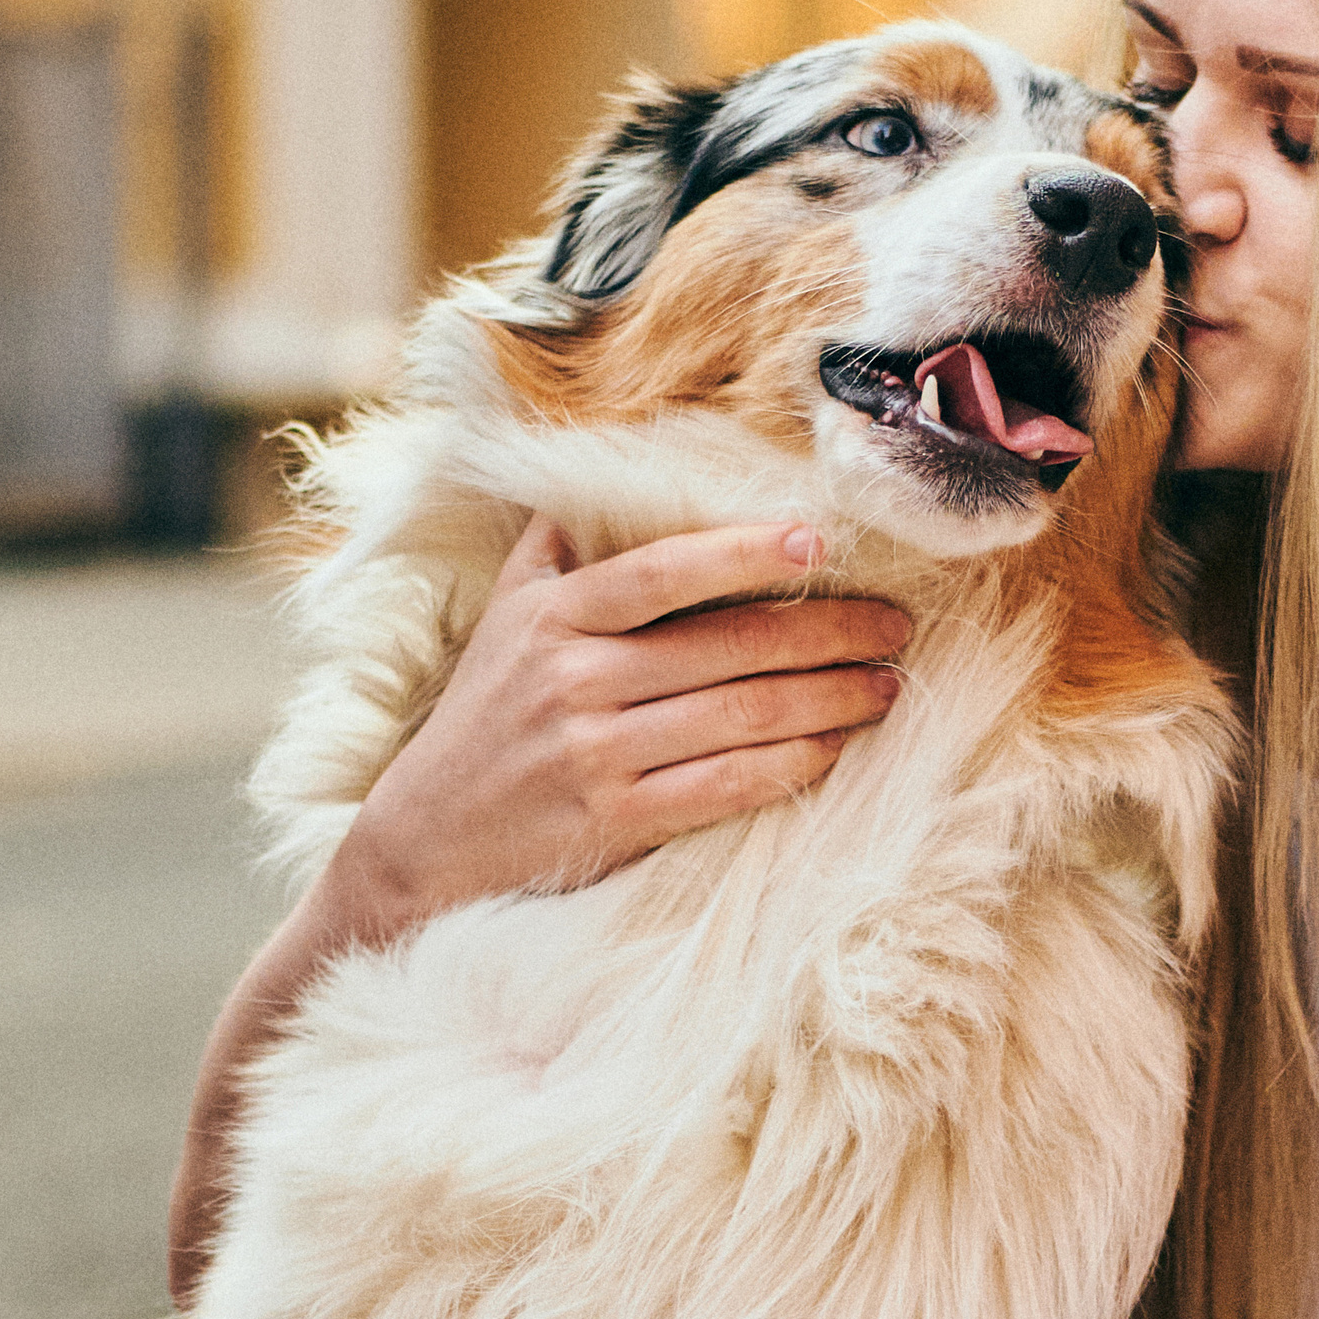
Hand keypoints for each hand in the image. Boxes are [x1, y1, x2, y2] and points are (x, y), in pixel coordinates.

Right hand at [329, 514, 912, 935]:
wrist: (423, 842)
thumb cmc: (484, 720)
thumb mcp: (504, 620)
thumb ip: (560, 551)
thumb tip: (617, 477)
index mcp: (553, 616)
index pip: (663, 570)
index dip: (746, 552)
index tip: (820, 542)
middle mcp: (573, 679)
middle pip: (726, 646)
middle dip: (826, 633)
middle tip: (895, 626)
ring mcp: (595, 755)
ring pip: (738, 717)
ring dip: (827, 701)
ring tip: (886, 688)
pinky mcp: (614, 822)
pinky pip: (723, 788)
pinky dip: (788, 767)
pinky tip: (834, 752)